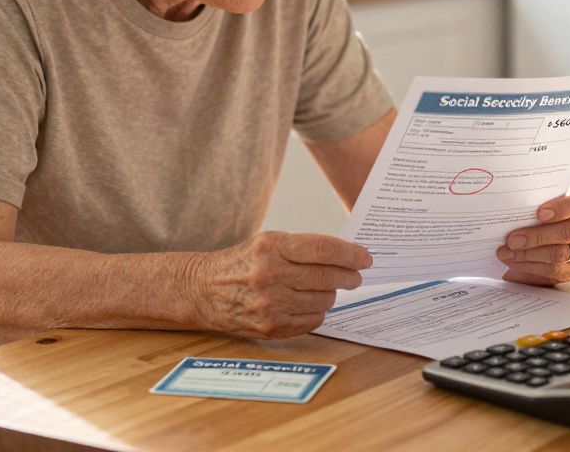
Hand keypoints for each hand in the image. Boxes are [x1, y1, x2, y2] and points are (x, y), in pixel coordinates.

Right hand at [181, 231, 371, 338]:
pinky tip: (308, 303)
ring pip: (324, 301)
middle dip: (350, 276)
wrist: (204, 290)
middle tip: (356, 276)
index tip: (365, 258)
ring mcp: (270, 304)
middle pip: (328, 277)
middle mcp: (271, 276)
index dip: (351, 254)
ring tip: (324, 288)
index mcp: (272, 247)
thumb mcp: (268, 242)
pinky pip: (313, 321)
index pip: (324, 249)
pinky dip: (317, 312)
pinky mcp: (271, 327)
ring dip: (331, 294)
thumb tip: (347, 256)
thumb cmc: (244, 262)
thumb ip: (304, 248)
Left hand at [497, 189, 569, 285]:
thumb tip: (510, 202)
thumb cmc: (537, 210)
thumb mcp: (539, 199)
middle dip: (537, 236)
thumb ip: (533, 200)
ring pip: (560, 254)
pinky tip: (514, 260)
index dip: (563, 207)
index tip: (539, 213)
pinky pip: (554, 270)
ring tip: (507, 251)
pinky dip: (530, 266)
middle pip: (569, 231)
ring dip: (529, 254)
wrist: (538, 233)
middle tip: (512, 239)